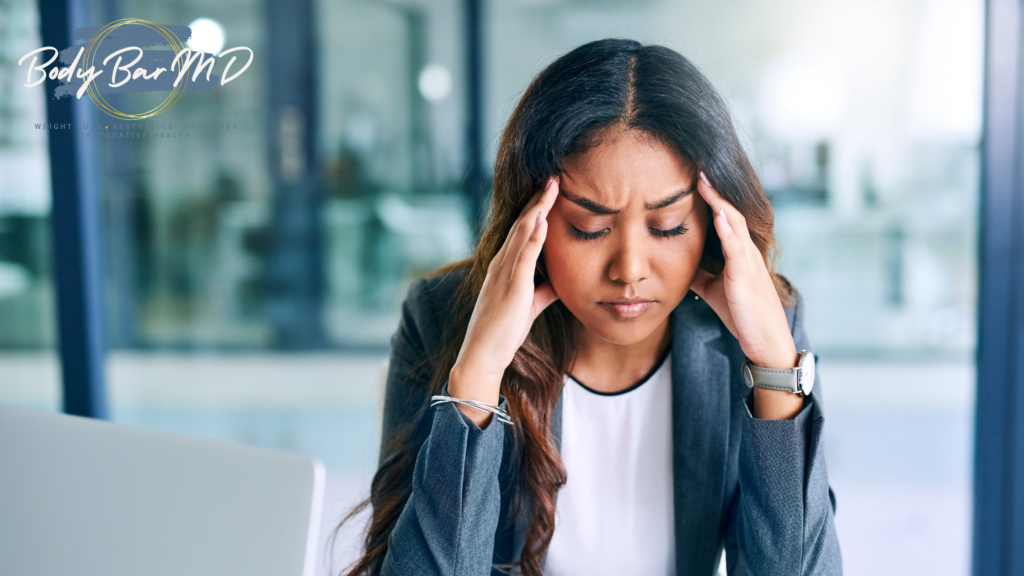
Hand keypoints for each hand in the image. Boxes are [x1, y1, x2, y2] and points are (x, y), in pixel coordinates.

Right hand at [449, 178, 560, 425]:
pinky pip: (523, 258)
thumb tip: (562, 281)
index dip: (537, 209)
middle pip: (522, 224)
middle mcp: (502, 264)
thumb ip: (544, 291)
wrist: (482, 355)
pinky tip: (543, 221)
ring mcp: (504, 275)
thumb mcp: (529, 307)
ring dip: (537, 209)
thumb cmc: (503, 332)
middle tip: (554, 177)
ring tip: (551, 188)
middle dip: (538, 200)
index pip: (522, 231)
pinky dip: (533, 238)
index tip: (551, 190)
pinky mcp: (510, 289)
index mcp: (505, 267)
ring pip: (521, 234)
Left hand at [690, 172, 801, 418]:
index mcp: (738, 253)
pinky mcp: (746, 279)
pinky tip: (718, 216)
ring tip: (705, 181)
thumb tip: (675, 261)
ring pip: (736, 224)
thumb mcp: (713, 288)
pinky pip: (738, 250)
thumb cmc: (742, 314)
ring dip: (720, 202)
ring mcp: (749, 263)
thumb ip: (698, 272)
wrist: (764, 342)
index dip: (711, 197)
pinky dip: (729, 231)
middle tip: (698, 166)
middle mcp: (746, 252)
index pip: (724, 217)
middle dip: (715, 190)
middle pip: (731, 212)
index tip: (693, 176)